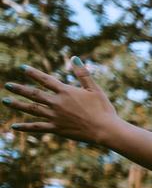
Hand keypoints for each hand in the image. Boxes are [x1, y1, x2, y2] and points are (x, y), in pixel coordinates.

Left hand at [4, 58, 125, 146]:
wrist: (105, 129)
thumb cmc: (103, 109)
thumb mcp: (94, 89)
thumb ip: (82, 73)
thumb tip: (74, 57)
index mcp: (66, 92)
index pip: (45, 80)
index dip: (33, 73)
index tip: (22, 68)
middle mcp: (57, 103)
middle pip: (34, 94)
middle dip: (20, 89)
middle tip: (8, 85)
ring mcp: (55, 116)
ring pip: (32, 109)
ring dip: (17, 105)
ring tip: (5, 101)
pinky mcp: (56, 128)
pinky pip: (37, 127)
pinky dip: (25, 127)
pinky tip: (14, 126)